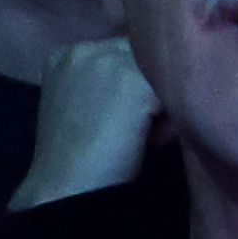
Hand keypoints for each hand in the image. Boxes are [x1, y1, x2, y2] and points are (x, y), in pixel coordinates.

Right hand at [13, 37, 160, 205]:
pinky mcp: (130, 82)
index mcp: (65, 54)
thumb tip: (160, 71)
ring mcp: (106, 61)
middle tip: (141, 127)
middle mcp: (83, 49)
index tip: (125, 116)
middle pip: (145, 56)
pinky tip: (150, 140)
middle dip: (151, 87)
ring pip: (160, 71)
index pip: (124, 50)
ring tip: (145, 134)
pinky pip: (172, 90)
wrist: (67, 189)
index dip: (136, 83)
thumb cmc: (81, 156)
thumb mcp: (86, 103)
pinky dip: (170, 119)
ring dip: (162, 102)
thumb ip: (110, 80)